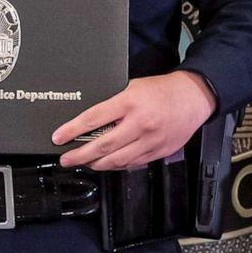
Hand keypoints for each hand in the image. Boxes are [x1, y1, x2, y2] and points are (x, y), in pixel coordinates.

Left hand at [52, 71, 215, 170]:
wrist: (193, 97)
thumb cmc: (161, 89)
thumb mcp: (132, 86)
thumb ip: (113, 102)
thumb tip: (89, 119)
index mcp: (129, 102)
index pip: (93, 119)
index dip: (72, 130)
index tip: (58, 137)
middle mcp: (138, 123)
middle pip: (102, 145)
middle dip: (79, 155)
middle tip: (65, 159)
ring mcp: (149, 140)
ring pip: (117, 160)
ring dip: (96, 164)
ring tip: (84, 163)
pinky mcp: (158, 151)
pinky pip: (132, 164)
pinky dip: (117, 166)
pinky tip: (107, 164)